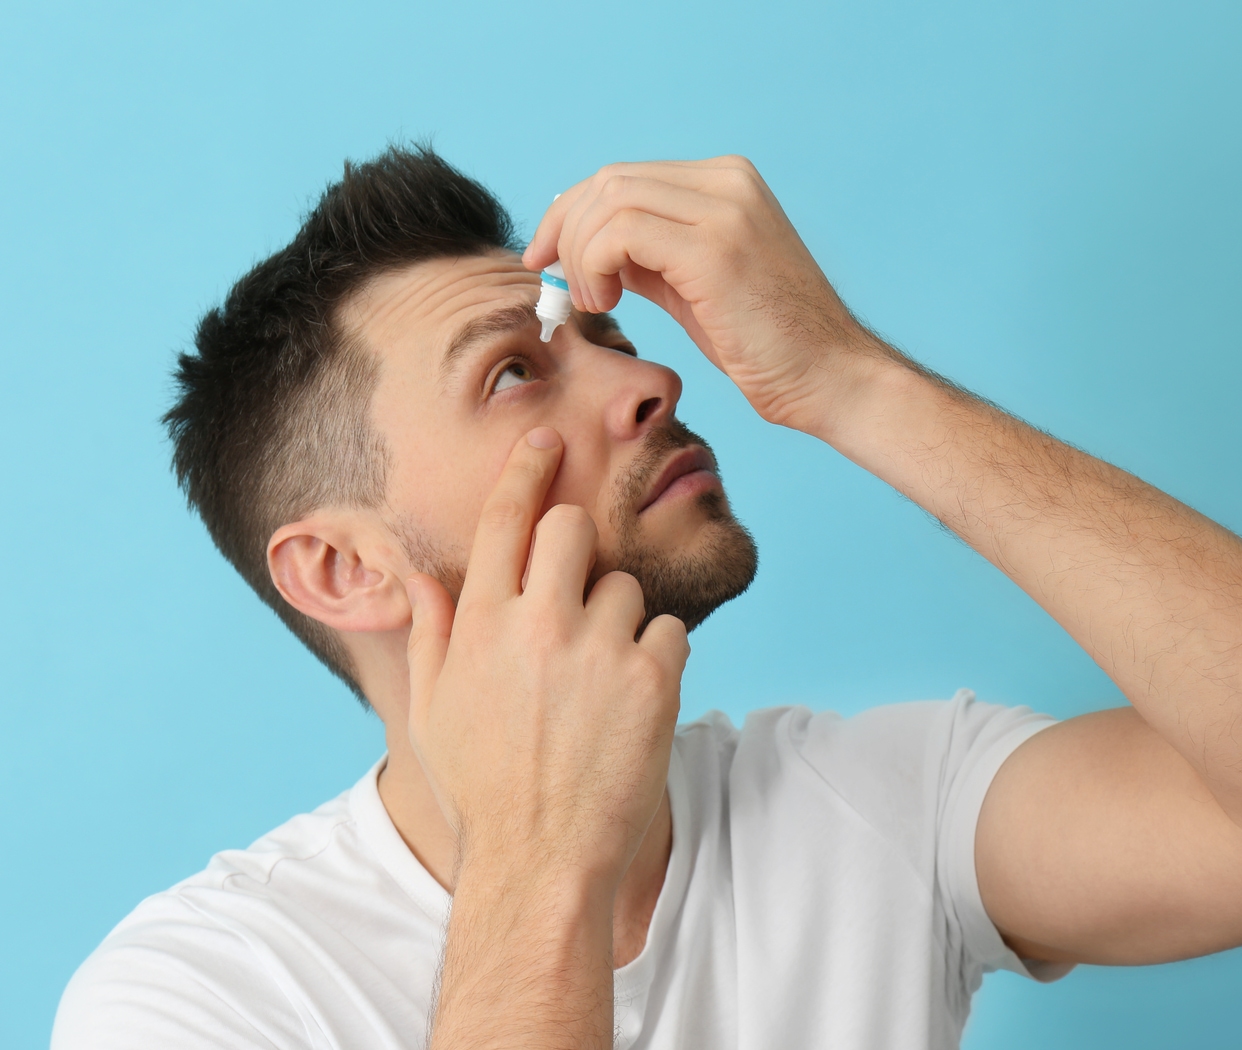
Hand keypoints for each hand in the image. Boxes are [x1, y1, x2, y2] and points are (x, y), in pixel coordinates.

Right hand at [403, 427, 688, 882]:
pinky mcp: (653, 677)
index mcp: (482, 624)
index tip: (546, 439)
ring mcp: (599, 647)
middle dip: (578, 549)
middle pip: (573, 528)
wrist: (543, 858)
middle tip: (577, 598)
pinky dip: (657, 658)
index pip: (505, 518)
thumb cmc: (484, 787)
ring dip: (618, 621)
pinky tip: (633, 702)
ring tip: (598, 685)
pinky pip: (669, 630)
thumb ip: (433, 633)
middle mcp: (538, 623)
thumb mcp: (434, 712)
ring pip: (625, 586)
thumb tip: (420, 575)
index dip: (527, 468)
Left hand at [523, 157, 889, 430]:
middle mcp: (728, 183)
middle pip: (608, 181)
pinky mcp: (716, 249)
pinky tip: (606, 301)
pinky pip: (620, 234)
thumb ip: (649, 256)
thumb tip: (585, 247)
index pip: (622, 177)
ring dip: (579, 255)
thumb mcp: (695, 286)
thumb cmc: (768, 345)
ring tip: (592, 302)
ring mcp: (725, 210)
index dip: (571, 214)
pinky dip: (594, 266)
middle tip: (554, 285)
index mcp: (726, 183)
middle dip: (563, 231)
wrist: (832, 379)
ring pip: (609, 202)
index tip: (547, 258)